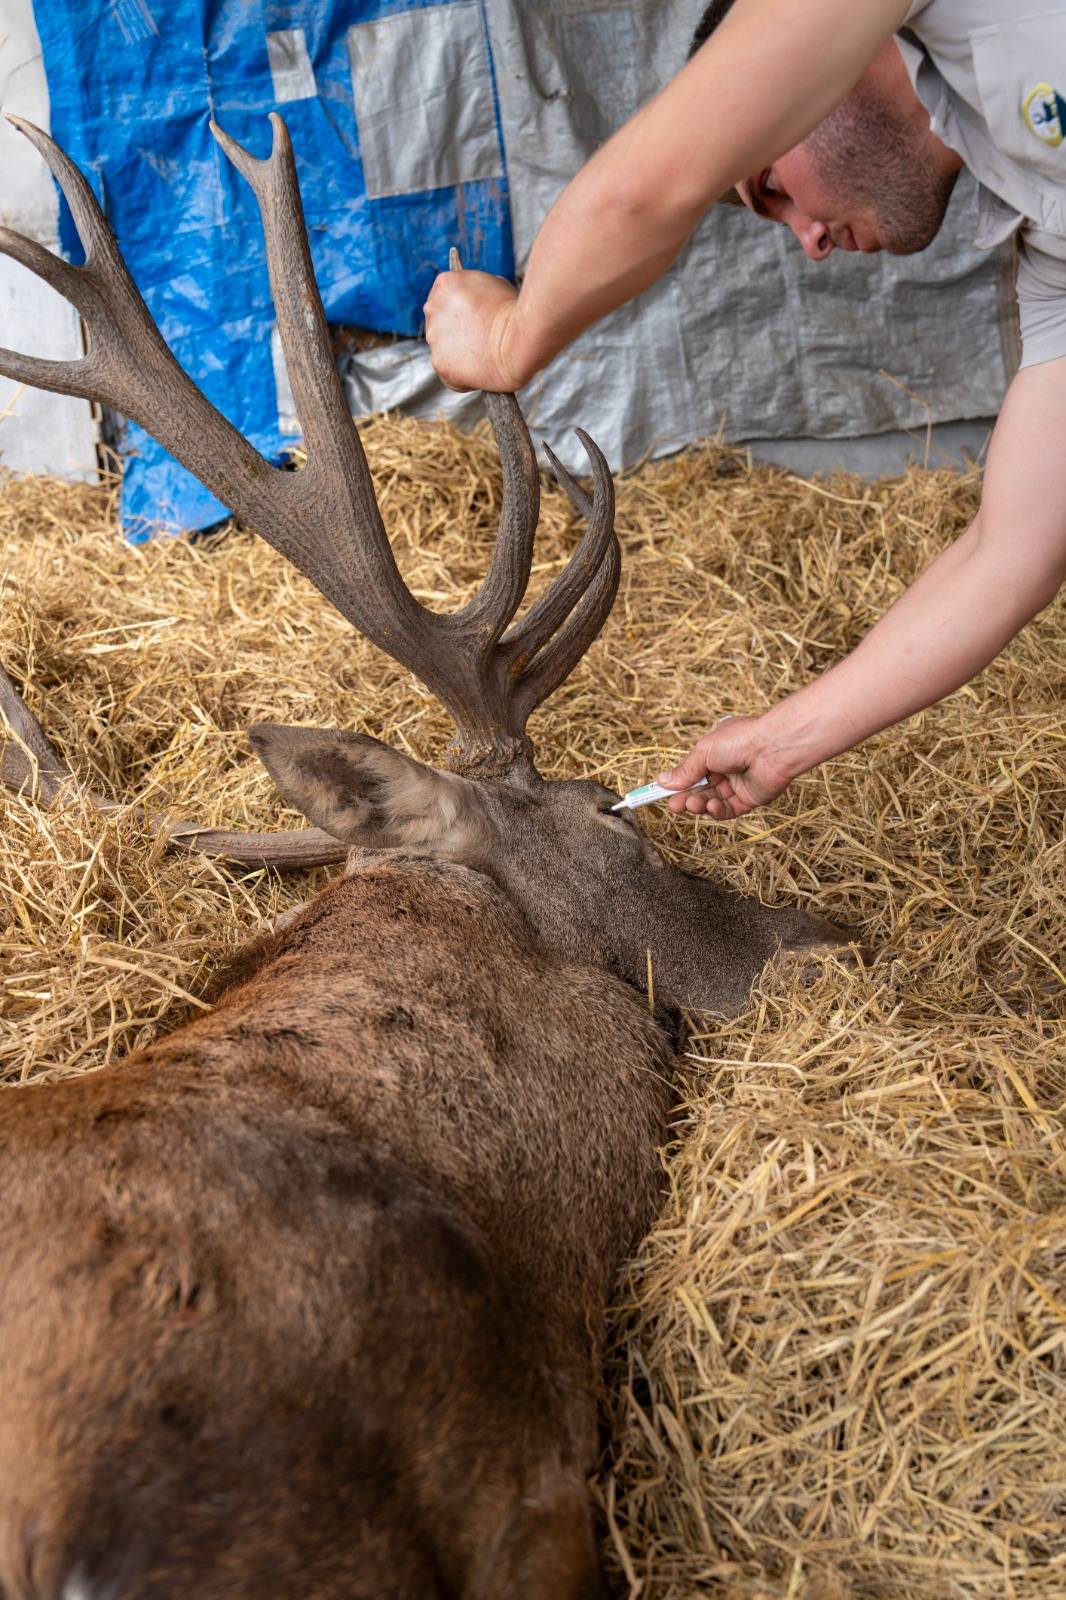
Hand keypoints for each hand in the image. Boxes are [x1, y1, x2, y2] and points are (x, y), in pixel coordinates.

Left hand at [424, 269, 524, 391]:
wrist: (518, 343)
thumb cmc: (515, 313)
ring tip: (484, 355)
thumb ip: (476, 293)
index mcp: (445, 283)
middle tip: (481, 339)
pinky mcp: (439, 363)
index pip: (444, 297)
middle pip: (439, 323)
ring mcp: (433, 337)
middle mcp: (432, 308)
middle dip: (457, 331)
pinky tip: (481, 370)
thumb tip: (477, 301)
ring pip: (443, 349)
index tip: (476, 319)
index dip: (462, 310)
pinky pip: (449, 373)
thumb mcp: (495, 286)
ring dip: (459, 354)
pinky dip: (462, 376)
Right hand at [658, 716, 793, 818]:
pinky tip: (712, 805)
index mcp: (715, 751)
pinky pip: (728, 809)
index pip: (691, 771)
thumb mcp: (703, 753)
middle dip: (686, 797)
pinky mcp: (750, 799)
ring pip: (712, 800)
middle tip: (673, 806)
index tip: (659, 793)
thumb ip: (685, 771)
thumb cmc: (739, 740)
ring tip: (691, 804)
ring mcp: (738, 784)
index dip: (677, 782)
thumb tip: (662, 781)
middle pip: (700, 789)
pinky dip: (717, 810)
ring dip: (700, 804)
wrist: (772, 747)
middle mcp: (726, 768)